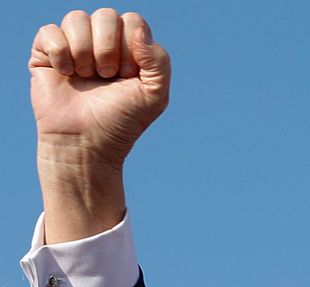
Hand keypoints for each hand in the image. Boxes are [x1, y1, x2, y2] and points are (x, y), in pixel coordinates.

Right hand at [30, 9, 169, 241]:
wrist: (87, 143)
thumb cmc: (122, 120)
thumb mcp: (155, 95)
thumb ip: (159, 61)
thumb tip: (138, 30)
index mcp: (129, 47)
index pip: (132, 20)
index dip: (131, 46)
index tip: (127, 75)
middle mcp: (101, 42)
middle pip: (106, 15)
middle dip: (108, 48)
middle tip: (107, 76)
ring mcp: (73, 45)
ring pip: (76, 18)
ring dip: (84, 52)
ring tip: (87, 77)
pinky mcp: (46, 53)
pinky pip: (50, 31)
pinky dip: (60, 54)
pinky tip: (65, 75)